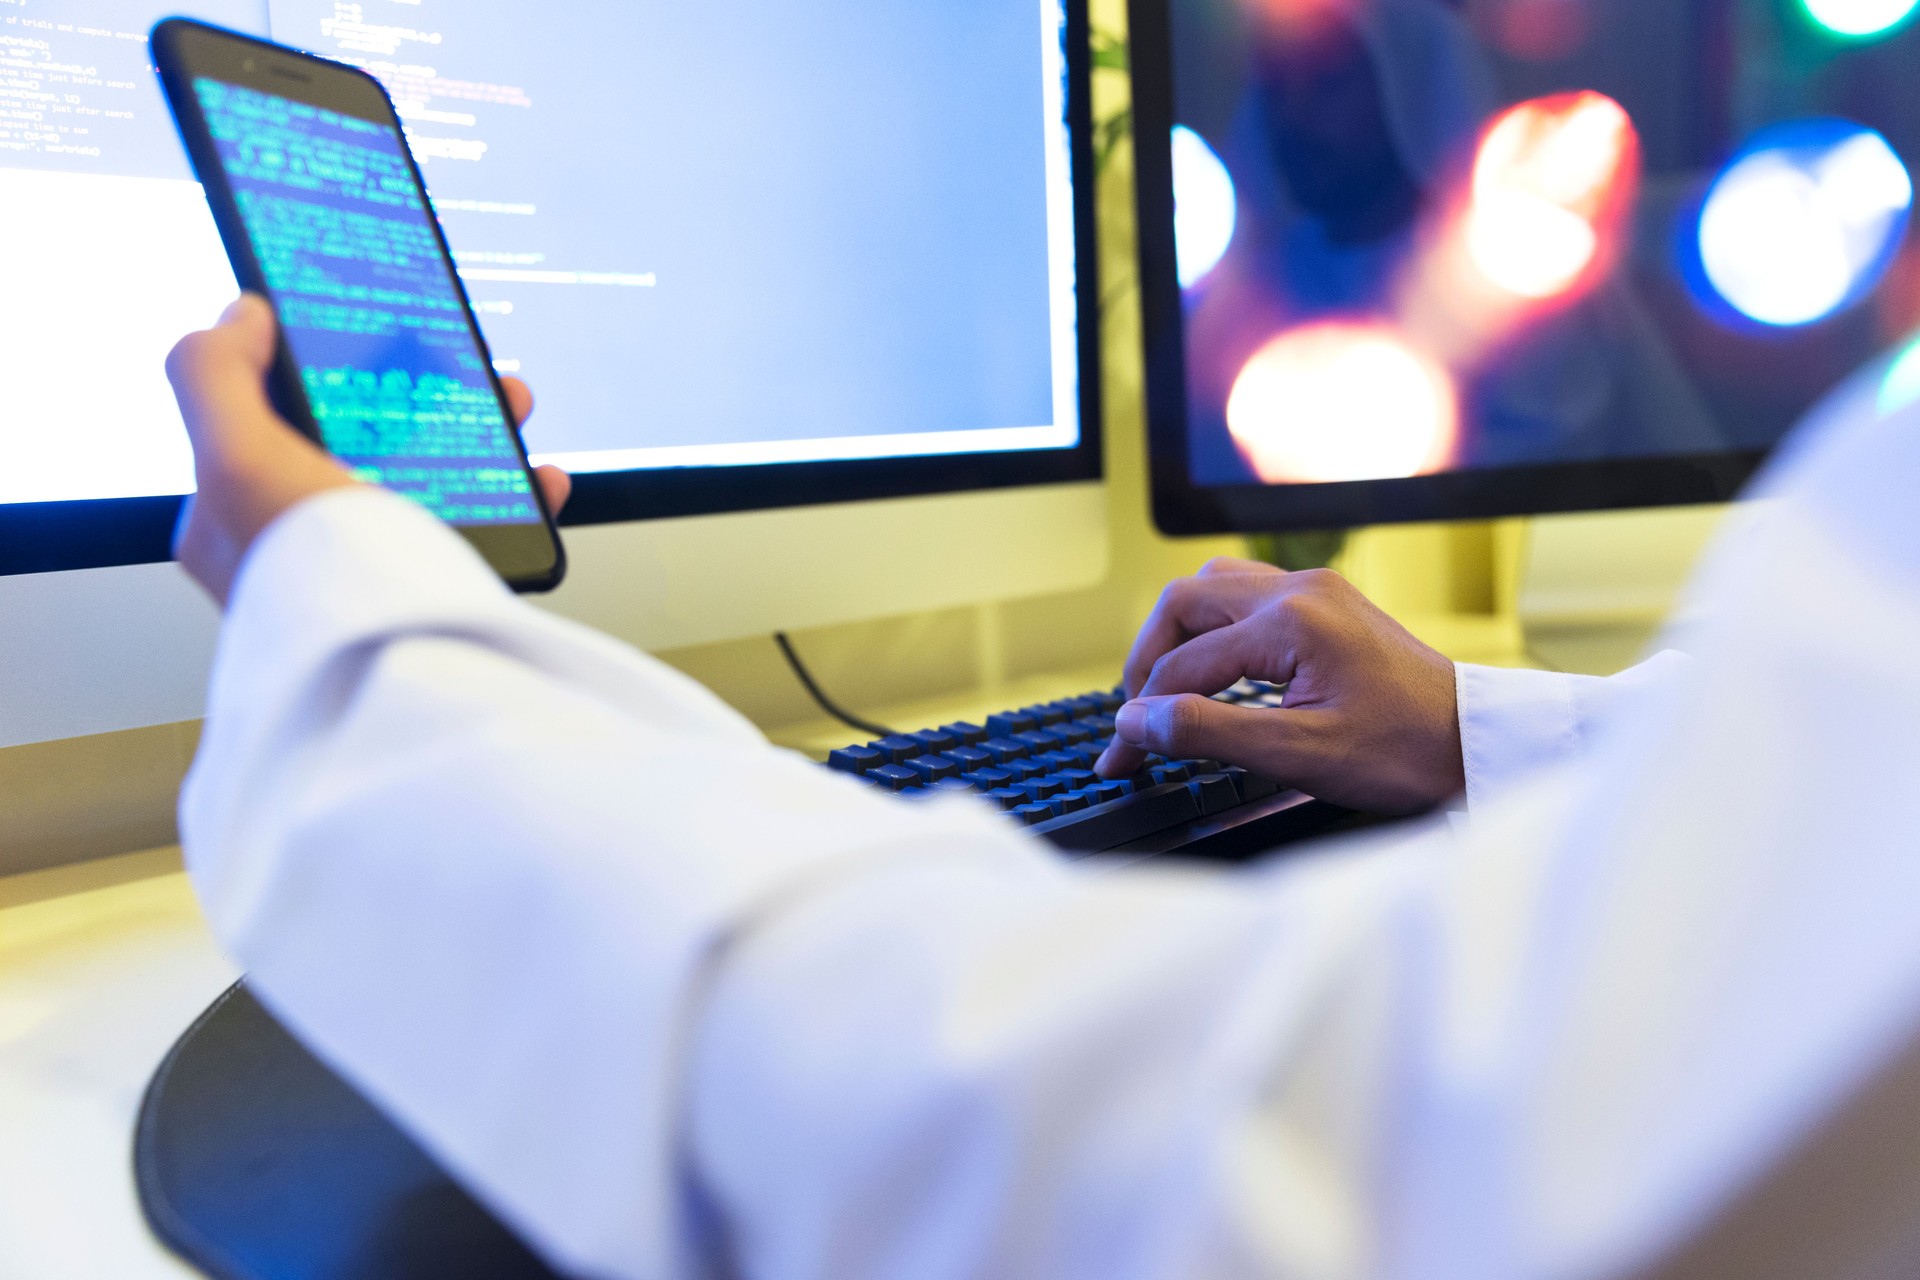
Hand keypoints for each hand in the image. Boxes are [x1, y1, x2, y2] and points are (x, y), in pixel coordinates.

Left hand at [166, 294, 570, 605]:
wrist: (410, 678)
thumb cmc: (322, 589)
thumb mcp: (236, 463)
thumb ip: (216, 375)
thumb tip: (240, 317)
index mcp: (235, 523)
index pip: (263, 420)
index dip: (310, 367)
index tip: (360, 334)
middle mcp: (303, 550)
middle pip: (358, 440)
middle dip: (413, 394)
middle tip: (457, 367)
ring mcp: (374, 572)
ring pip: (428, 479)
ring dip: (478, 434)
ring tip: (512, 410)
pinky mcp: (439, 593)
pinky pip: (485, 529)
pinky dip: (518, 496)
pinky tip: (539, 481)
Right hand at [1093, 558, 1463, 813]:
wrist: (1476, 743)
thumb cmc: (1406, 753)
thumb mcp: (1300, 755)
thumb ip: (1209, 733)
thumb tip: (1137, 722)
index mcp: (1292, 620)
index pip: (1184, 665)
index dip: (1141, 716)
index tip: (1119, 758)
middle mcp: (1301, 589)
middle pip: (1185, 602)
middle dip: (1148, 661)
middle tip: (1135, 717)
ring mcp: (1317, 591)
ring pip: (1213, 589)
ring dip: (1178, 637)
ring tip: (1163, 691)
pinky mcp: (1328, 605)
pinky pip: (1247, 598)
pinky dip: (1214, 631)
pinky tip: (1212, 672)